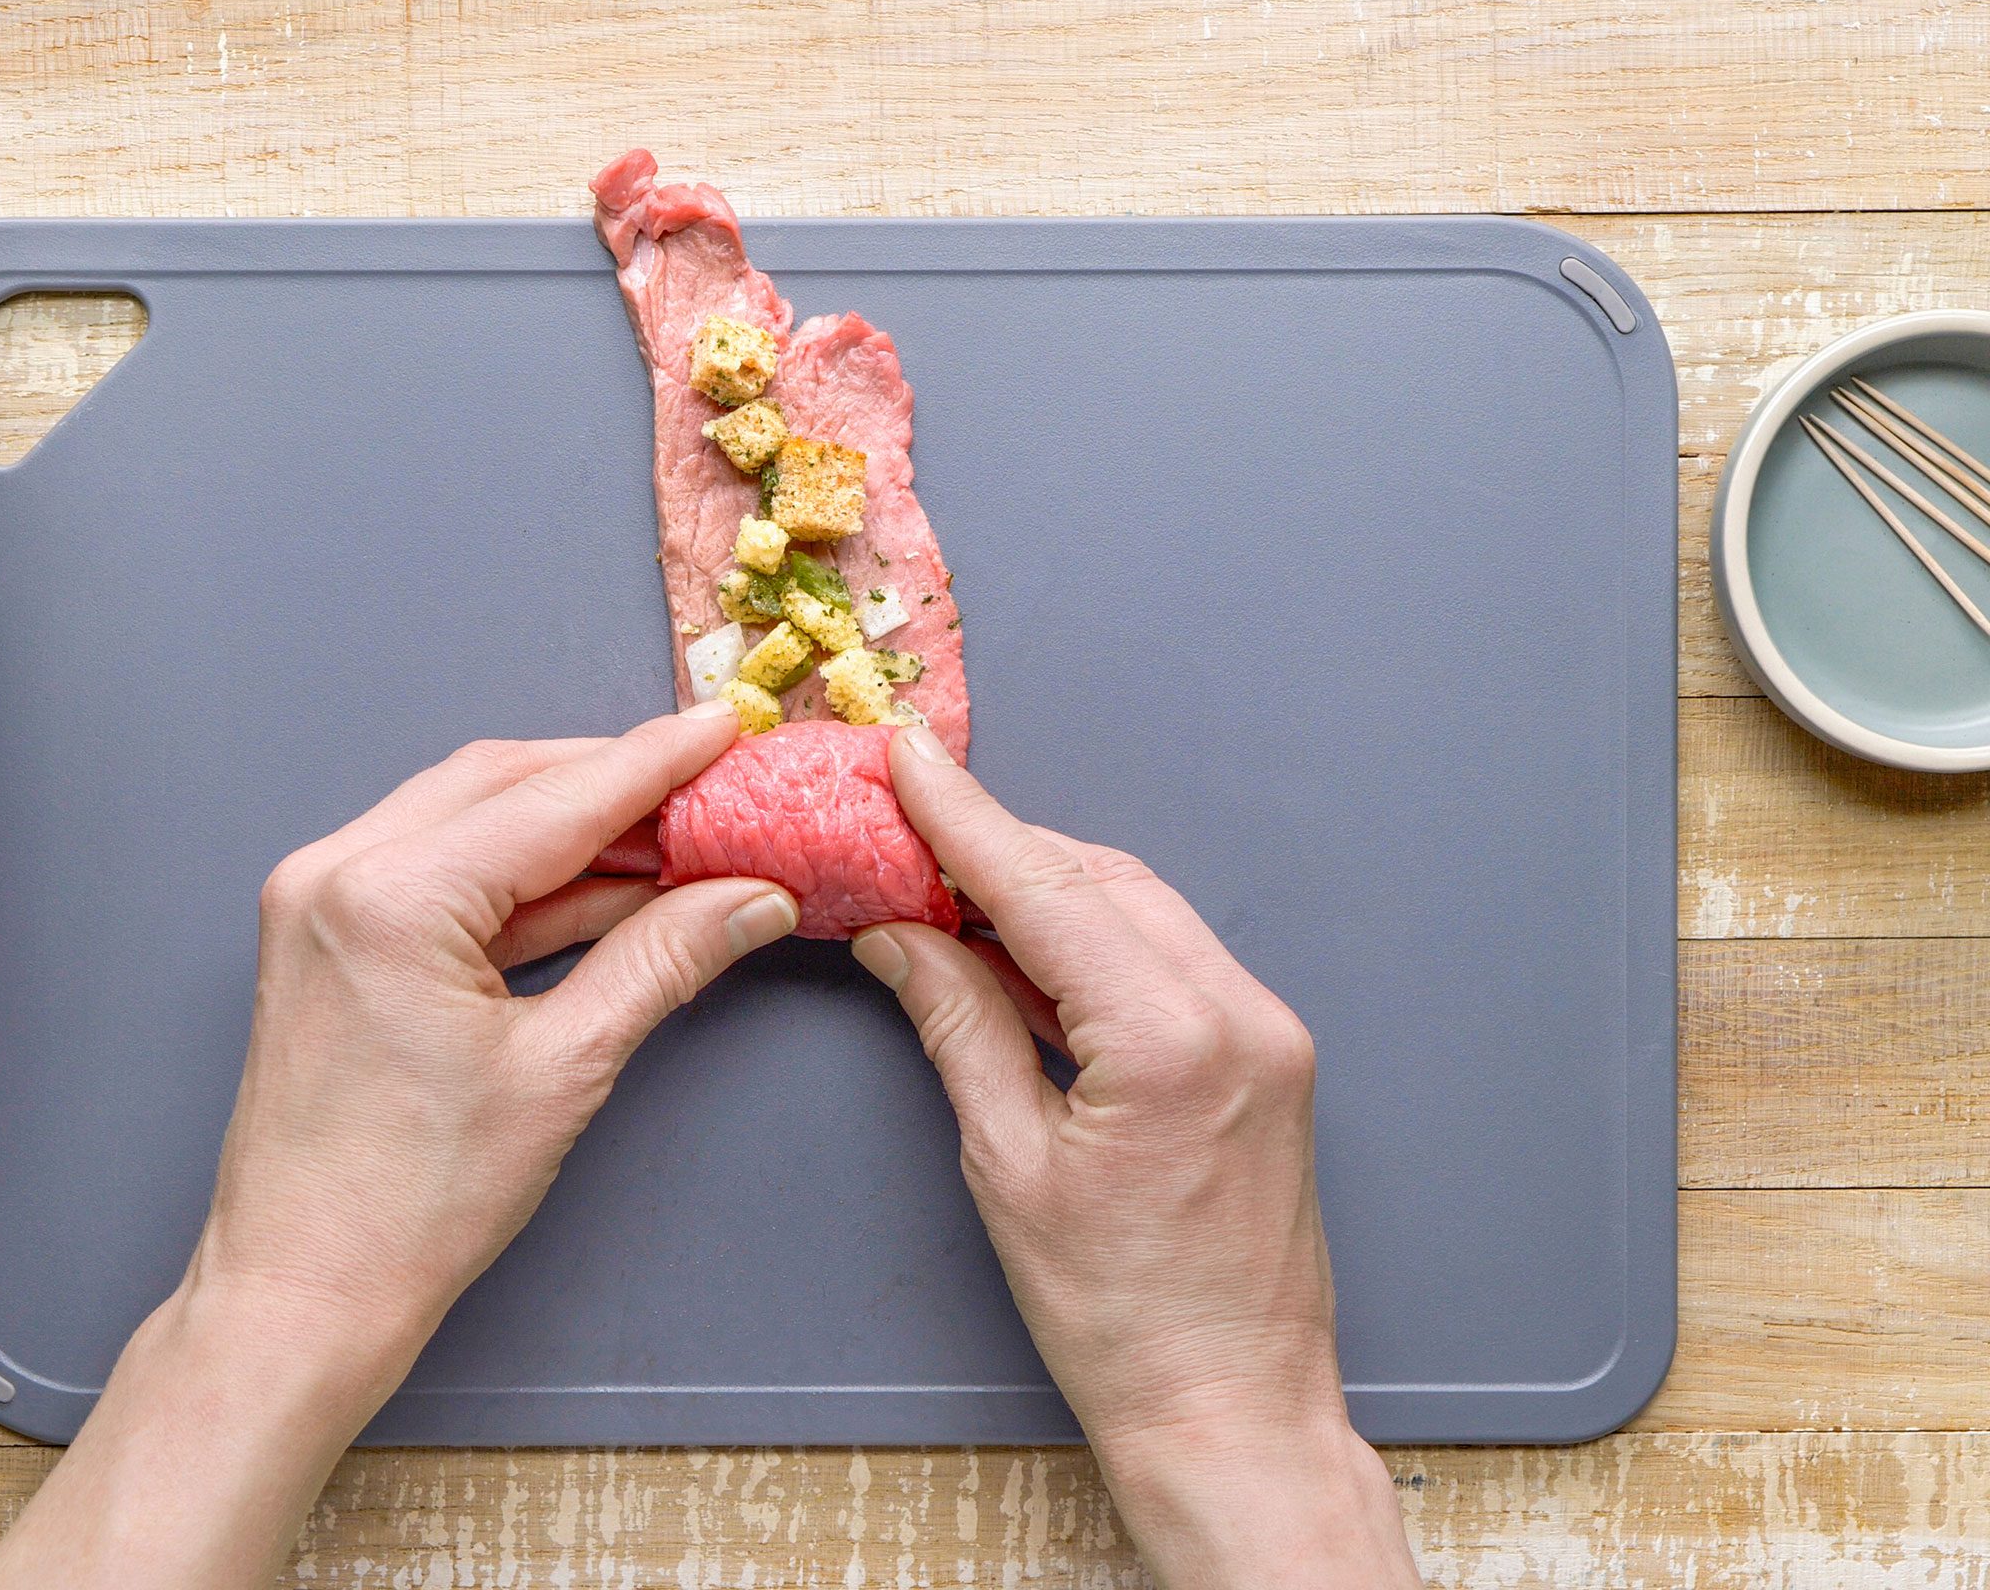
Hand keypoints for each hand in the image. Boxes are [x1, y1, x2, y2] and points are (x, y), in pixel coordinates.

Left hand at [185, 704, 797, 1395]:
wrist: (302, 1292)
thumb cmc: (408, 1207)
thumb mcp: (562, 1071)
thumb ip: (661, 960)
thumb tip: (748, 898)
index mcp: (389, 897)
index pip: (554, 798)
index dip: (655, 762)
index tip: (725, 729)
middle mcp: (338, 872)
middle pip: (507, 780)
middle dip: (617, 781)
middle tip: (713, 788)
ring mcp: (320, 899)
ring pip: (473, 816)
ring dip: (574, 826)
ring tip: (677, 842)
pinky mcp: (327, 934)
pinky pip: (442, 869)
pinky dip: (524, 875)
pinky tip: (606, 889)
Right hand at [849, 727, 1417, 1589]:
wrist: (1232, 1410)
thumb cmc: (1121, 1318)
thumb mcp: (1008, 1164)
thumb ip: (958, 1023)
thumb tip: (902, 934)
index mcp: (1170, 1037)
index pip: (1045, 888)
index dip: (962, 817)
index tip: (905, 759)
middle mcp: (1237, 1013)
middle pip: (1099, 878)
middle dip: (999, 844)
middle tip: (905, 823)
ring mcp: (1266, 1032)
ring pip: (1139, 907)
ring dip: (1045, 885)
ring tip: (948, 879)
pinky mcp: (1268, 1056)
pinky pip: (1170, 957)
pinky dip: (1093, 936)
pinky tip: (1022, 944)